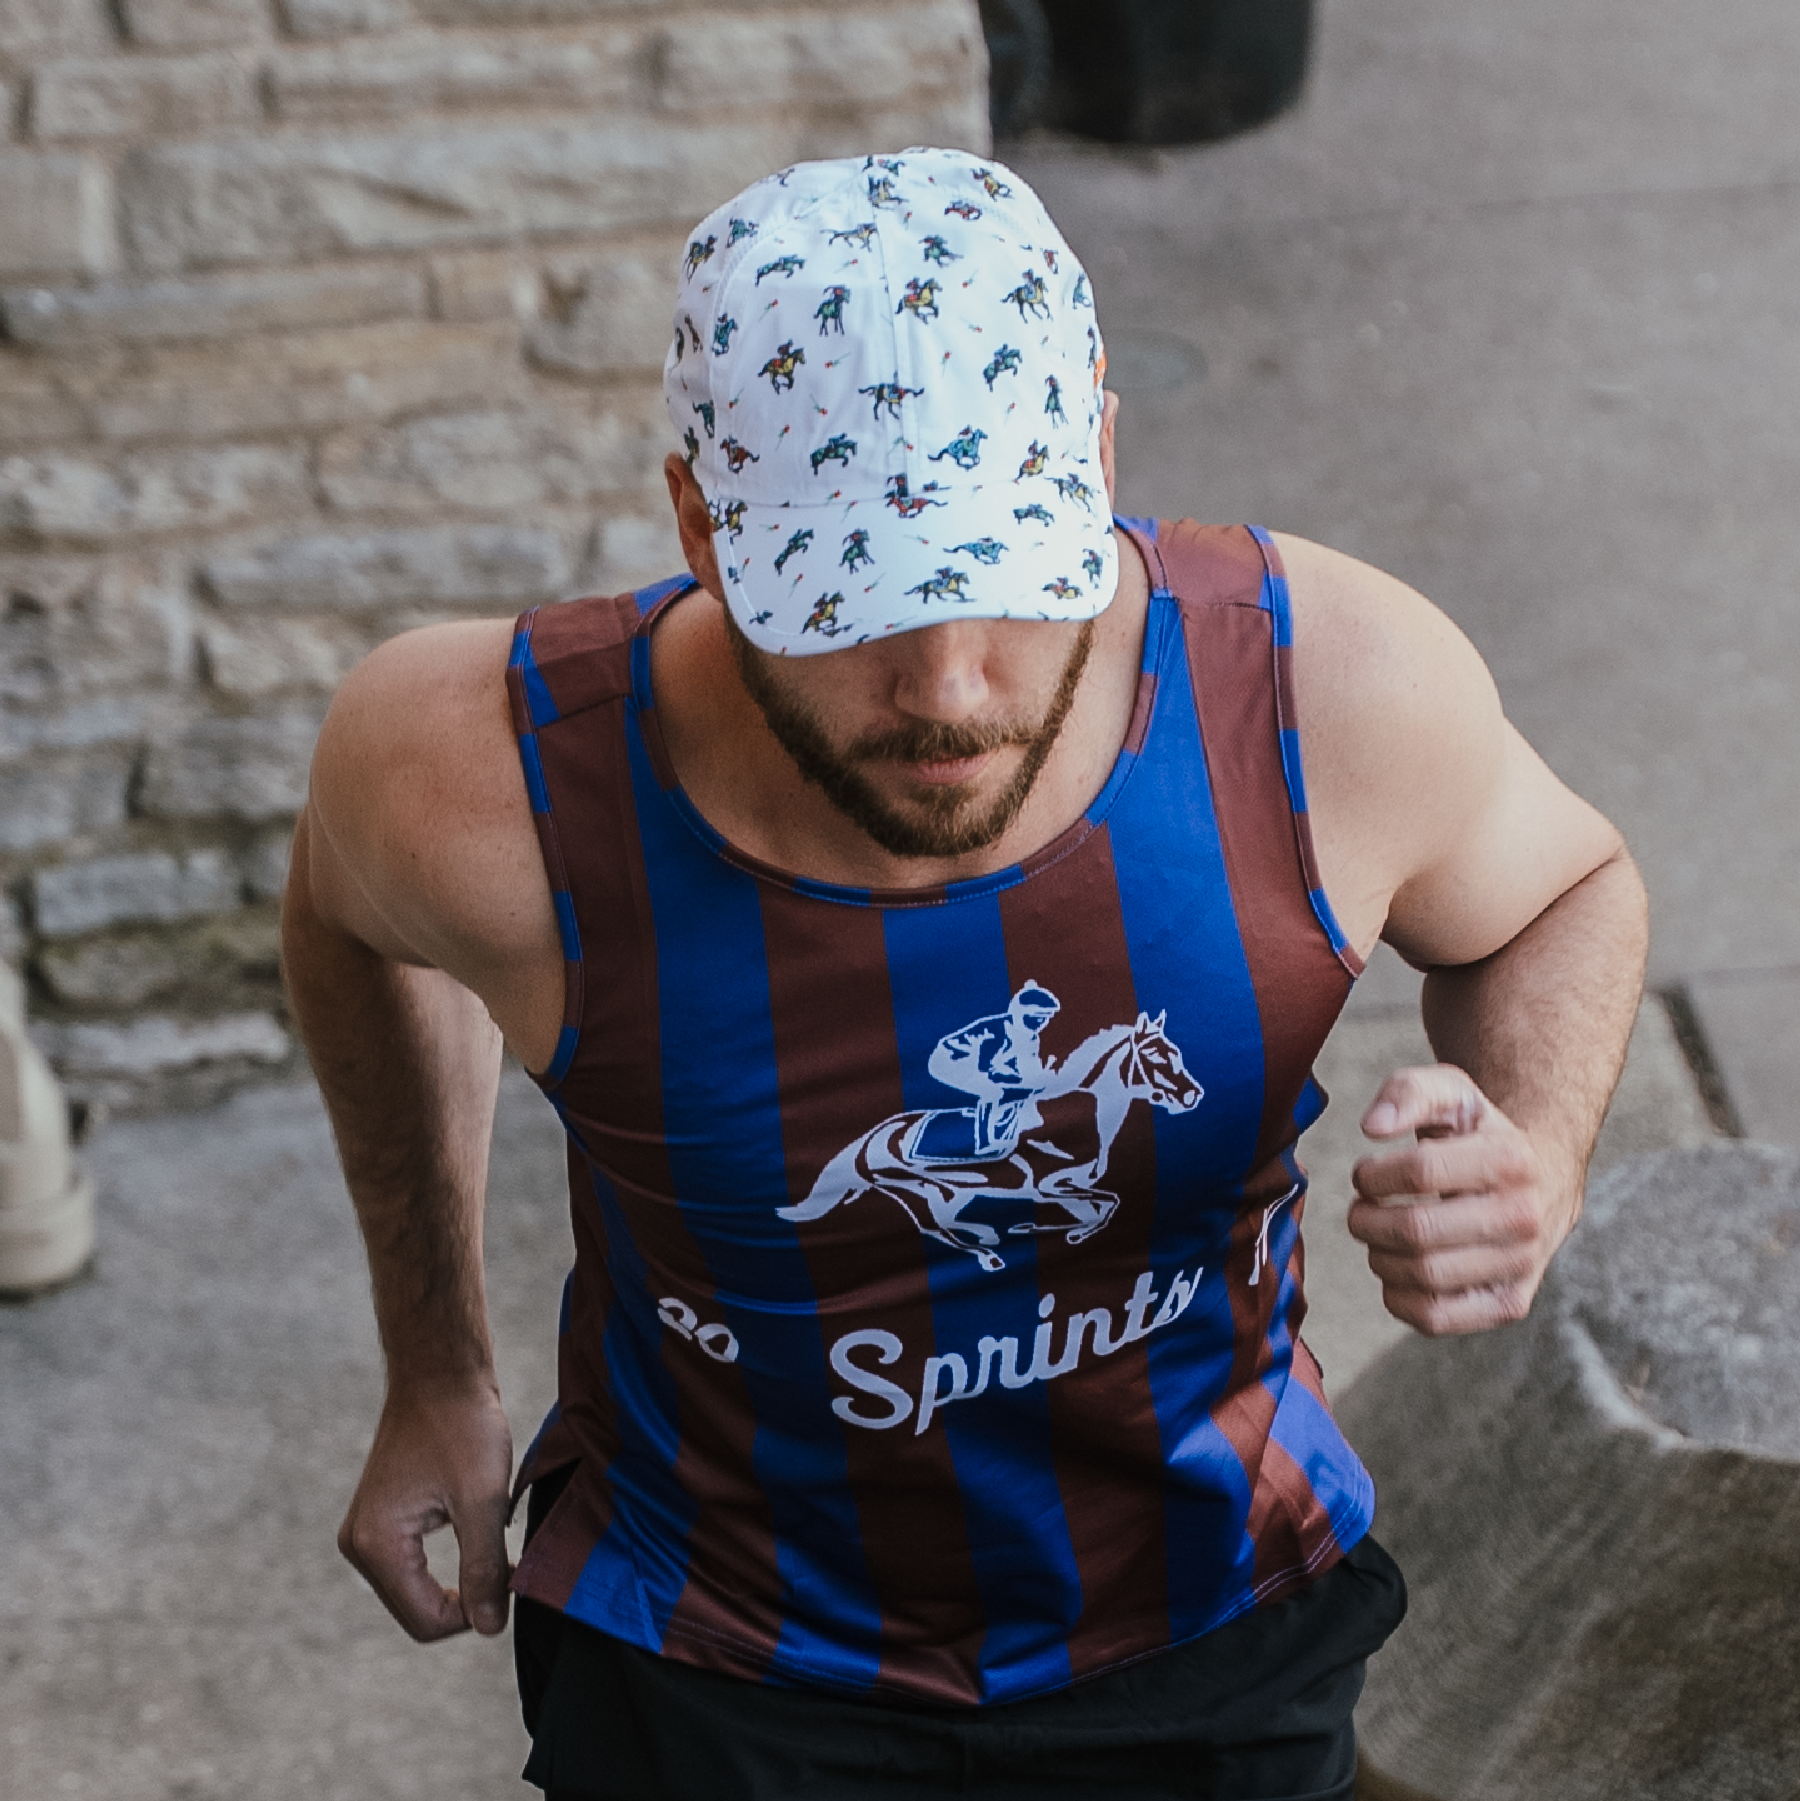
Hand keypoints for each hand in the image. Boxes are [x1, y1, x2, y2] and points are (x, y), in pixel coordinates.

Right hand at [338, 1379, 514, 1640]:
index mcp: (377, 1545)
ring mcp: (366, 1532)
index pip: (426, 1621)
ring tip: (495, 1543)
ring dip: (459, 1578)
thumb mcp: (483, 1499)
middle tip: (508, 1563)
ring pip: (417, 1589)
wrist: (441, 1373)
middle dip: (466, 1598)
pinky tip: (475, 1531)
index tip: (512, 1578)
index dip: (475, 1613)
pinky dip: (448, 1560)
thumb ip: (484, 1567)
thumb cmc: (462, 1425)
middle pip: (417, 1610)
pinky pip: (414, 1565)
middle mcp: (359, 1545)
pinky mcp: (381, 1519)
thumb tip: (490, 1628)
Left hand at [1348, 1064, 1576, 1335]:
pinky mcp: (1509, 1304)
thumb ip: (1408, 1092)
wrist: (1542, 1177)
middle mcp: (1524, 1217)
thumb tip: (1372, 1127)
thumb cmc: (1481, 1133)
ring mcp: (1521, 1265)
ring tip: (1379, 1234)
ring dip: (1379, 1256)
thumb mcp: (1453, 1092)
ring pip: (1423, 1277)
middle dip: (1366, 1220)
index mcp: (1510, 1160)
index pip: (1419, 1173)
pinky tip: (1398, 1268)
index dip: (1372, 1175)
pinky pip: (1435, 1318)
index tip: (1365, 1173)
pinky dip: (1398, 1297)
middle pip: (1416, 1231)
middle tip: (1361, 1209)